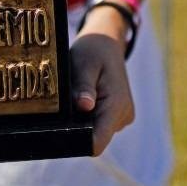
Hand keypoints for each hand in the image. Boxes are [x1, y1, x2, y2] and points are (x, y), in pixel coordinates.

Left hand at [72, 8, 134, 155]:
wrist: (107, 44)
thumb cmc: (93, 51)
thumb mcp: (83, 64)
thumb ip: (83, 86)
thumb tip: (84, 107)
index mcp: (116, 104)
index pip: (97, 141)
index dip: (77, 140)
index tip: (62, 128)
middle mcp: (123, 115)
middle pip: (93, 138)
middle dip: (77, 126)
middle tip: (69, 101)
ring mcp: (122, 117)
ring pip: (94, 132)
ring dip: (82, 120)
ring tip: (78, 96)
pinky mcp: (117, 116)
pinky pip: (98, 125)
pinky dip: (87, 116)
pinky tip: (84, 98)